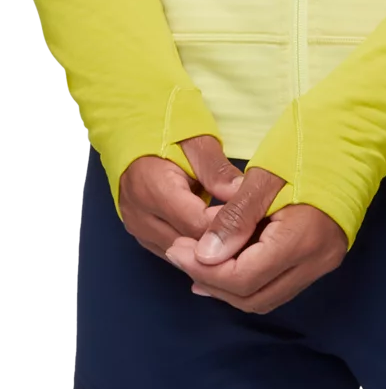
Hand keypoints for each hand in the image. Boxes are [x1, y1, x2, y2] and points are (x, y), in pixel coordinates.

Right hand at [118, 133, 244, 261]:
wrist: (131, 133)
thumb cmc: (166, 132)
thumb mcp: (197, 142)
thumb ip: (217, 171)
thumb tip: (241, 194)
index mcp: (153, 189)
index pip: (198, 225)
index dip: (228, 224)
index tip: (250, 215)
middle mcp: (141, 216)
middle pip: (191, 247)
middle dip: (223, 241)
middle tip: (251, 228)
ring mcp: (139, 229)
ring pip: (183, 257)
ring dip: (211, 250)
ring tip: (237, 233)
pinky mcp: (142, 236)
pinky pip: (175, 255)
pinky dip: (198, 250)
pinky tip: (218, 238)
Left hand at [163, 149, 348, 313]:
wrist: (356, 138)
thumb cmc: (311, 145)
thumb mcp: (264, 176)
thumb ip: (234, 219)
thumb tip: (204, 256)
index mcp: (303, 238)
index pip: (244, 278)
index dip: (204, 269)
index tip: (177, 248)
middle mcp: (317, 260)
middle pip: (253, 297)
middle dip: (212, 281)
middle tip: (181, 254)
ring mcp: (322, 263)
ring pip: (265, 297)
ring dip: (228, 285)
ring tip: (196, 260)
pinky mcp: (321, 258)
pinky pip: (277, 284)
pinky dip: (247, 279)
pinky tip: (224, 261)